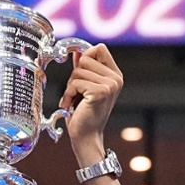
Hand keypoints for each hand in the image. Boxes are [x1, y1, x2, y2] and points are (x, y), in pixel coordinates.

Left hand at [60, 44, 122, 160]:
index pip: (100, 48)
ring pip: (78, 71)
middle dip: (75, 75)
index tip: (80, 73)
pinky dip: (68, 94)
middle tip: (77, 92)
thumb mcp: (86, 86)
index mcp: (115, 75)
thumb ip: (85, 68)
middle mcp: (116, 79)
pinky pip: (75, 83)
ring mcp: (110, 85)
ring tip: (75, 100)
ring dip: (71, 87)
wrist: (86, 136)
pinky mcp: (100, 92)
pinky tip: (71, 105)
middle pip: (85, 58)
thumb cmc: (85, 112)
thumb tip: (78, 52)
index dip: (85, 57)